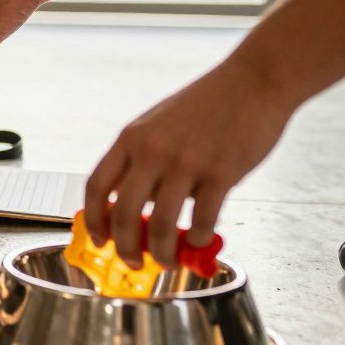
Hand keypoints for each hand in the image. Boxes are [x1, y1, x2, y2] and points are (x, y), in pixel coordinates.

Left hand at [84, 59, 291, 267]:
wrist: (251, 82)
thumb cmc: (204, 106)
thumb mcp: (155, 124)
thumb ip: (140, 160)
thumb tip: (130, 206)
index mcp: (130, 139)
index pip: (96, 186)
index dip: (94, 219)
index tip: (99, 239)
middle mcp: (152, 151)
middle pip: (123, 213)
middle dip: (124, 247)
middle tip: (132, 263)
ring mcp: (186, 162)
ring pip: (161, 224)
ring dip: (162, 252)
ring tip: (167, 261)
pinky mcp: (221, 172)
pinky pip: (203, 219)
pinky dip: (198, 237)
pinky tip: (200, 240)